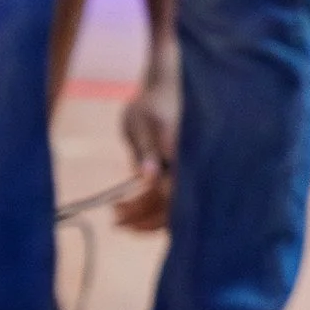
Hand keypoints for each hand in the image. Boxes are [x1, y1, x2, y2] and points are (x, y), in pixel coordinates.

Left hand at [116, 65, 178, 232]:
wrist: (170, 87)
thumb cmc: (152, 102)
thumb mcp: (141, 122)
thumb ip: (146, 150)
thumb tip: (148, 177)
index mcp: (181, 153)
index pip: (168, 195)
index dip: (144, 211)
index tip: (118, 217)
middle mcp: (191, 166)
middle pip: (174, 207)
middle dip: (145, 220)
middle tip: (117, 222)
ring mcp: (190, 170)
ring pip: (176, 206)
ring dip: (149, 215)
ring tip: (122, 214)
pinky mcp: (184, 172)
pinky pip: (174, 196)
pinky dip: (156, 204)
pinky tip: (136, 203)